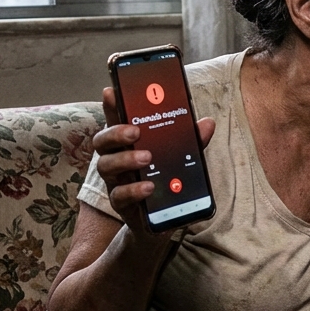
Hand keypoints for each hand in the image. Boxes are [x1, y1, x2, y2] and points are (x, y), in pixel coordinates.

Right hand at [94, 86, 215, 235]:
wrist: (161, 219)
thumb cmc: (166, 178)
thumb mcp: (181, 157)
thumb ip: (192, 140)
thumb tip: (207, 123)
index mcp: (128, 142)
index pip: (115, 119)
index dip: (111, 105)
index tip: (110, 91)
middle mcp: (116, 158)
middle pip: (102, 141)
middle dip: (116, 132)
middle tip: (135, 131)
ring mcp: (116, 180)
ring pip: (106, 166)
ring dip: (126, 160)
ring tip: (147, 158)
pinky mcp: (121, 203)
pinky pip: (120, 195)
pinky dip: (134, 190)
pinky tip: (149, 187)